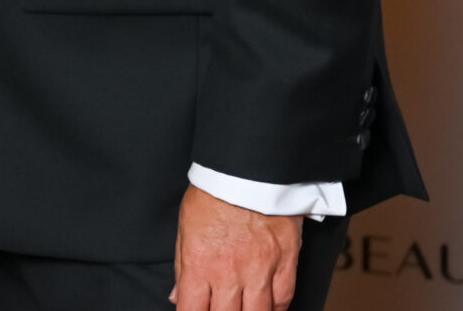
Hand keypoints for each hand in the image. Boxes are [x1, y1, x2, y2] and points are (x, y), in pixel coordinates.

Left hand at [172, 185, 302, 310]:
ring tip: (242, 309)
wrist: (248, 167)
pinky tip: (267, 308)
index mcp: (200, 263)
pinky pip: (283, 299)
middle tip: (220, 308)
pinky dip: (275, 309)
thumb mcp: (185, 226)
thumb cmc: (213, 192)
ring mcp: (260, 269)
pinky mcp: (285, 261)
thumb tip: (176, 296)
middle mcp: (229, 272)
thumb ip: (182, 266)